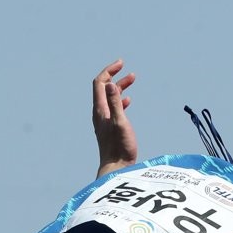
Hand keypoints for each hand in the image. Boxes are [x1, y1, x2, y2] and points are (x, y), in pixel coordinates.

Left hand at [92, 59, 137, 176]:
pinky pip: (113, 109)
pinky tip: (129, 101)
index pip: (100, 83)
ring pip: (110, 98)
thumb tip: (110, 84)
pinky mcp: (110, 129)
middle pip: (104, 89)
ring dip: (120, 88)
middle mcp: (100, 114)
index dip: (109, 71)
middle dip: (116, 77)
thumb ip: (115, 104)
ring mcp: (105, 122)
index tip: (121, 64)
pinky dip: (121, 101)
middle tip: (129, 71)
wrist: (116, 169)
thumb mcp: (120, 123)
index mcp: (100, 110)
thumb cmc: (120, 148)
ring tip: (132, 80)